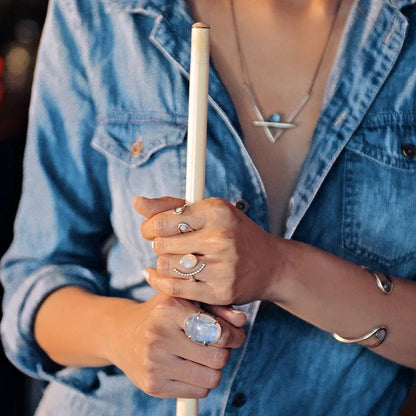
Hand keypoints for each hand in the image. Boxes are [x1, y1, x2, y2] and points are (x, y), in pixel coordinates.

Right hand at [106, 292, 245, 397]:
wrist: (123, 334)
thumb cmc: (163, 313)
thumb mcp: (187, 299)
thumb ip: (218, 307)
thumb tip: (242, 321)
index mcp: (169, 309)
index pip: (218, 331)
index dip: (233, 334)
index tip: (233, 333)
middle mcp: (158, 335)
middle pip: (218, 357)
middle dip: (224, 352)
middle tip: (216, 345)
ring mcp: (153, 363)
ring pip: (211, 378)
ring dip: (213, 369)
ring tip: (203, 357)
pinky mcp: (152, 385)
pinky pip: (198, 392)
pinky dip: (201, 382)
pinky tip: (189, 368)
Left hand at [134, 196, 282, 304]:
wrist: (270, 264)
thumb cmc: (234, 234)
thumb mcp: (208, 212)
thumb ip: (170, 206)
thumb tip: (136, 202)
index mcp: (217, 211)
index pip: (163, 221)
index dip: (149, 227)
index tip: (152, 231)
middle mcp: (221, 237)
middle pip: (161, 245)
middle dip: (159, 246)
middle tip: (170, 247)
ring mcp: (222, 267)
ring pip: (166, 267)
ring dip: (164, 265)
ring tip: (176, 260)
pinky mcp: (221, 292)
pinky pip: (175, 288)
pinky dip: (161, 282)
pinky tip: (159, 276)